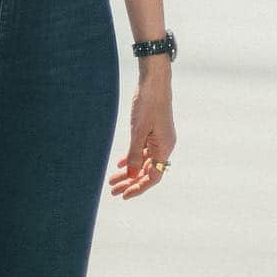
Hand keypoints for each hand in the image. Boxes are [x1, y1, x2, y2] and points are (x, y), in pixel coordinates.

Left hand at [108, 61, 174, 199]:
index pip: (152, 177)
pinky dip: (132, 156)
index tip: (123, 195)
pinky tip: (120, 163)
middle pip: (146, 171)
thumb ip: (135, 154)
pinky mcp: (153, 130)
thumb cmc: (148, 104)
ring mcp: (159, 138)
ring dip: (129, 170)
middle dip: (129, 181)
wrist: (154, 81)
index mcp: (164, 149)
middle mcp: (164, 146)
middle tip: (112, 190)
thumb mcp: (138, 131)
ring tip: (112, 179)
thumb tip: (132, 176)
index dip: (138, 187)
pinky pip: (143, 149)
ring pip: (143, 161)